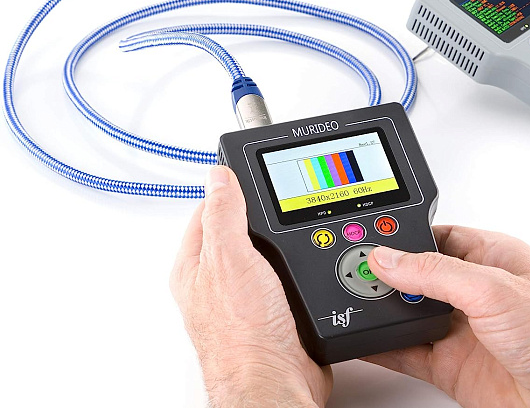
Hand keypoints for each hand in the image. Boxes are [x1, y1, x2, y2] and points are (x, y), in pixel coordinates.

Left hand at [170, 166, 331, 407]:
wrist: (277, 379)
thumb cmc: (244, 334)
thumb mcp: (230, 259)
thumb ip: (223, 215)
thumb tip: (218, 176)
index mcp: (195, 266)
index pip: (207, 211)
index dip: (229, 190)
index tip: (249, 174)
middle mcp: (217, 281)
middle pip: (239, 230)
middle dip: (262, 216)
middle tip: (280, 197)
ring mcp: (247, 296)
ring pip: (267, 253)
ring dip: (284, 241)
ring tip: (297, 225)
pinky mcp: (275, 309)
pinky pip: (288, 275)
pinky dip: (300, 264)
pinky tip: (309, 260)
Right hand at [365, 226, 529, 406]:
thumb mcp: (491, 289)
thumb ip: (434, 272)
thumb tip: (389, 258)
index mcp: (489, 257)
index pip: (436, 237)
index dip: (404, 238)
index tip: (372, 242)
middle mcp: (473, 291)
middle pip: (416, 276)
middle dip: (387, 276)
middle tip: (354, 273)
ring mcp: (460, 329)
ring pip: (408, 314)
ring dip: (382, 311)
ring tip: (350, 302)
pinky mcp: (450, 365)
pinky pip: (405, 352)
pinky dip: (381, 347)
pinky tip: (363, 339)